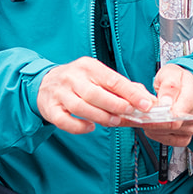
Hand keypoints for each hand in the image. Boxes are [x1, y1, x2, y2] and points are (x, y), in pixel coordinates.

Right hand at [36, 57, 151, 134]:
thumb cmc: (79, 81)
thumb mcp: (98, 76)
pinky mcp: (50, 109)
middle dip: (116, 106)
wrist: (45, 83)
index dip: (131, 94)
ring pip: (81, 107)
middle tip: (129, 113)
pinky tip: (90, 127)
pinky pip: (65, 121)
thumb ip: (122, 87)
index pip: (113, 80)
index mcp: (88, 66)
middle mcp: (72, 78)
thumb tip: (147, 99)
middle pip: (95, 94)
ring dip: (100, 117)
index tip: (146, 104)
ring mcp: (60, 93)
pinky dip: (80, 127)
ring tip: (113, 121)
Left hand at [139, 65, 192, 147]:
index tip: (144, 113)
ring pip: (167, 135)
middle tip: (138, 116)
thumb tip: (165, 102)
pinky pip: (168, 141)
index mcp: (192, 98)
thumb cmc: (177, 79)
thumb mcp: (171, 73)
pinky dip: (156, 135)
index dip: (158, 116)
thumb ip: (169, 86)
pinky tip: (150, 126)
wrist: (184, 85)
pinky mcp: (184, 136)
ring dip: (151, 128)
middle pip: (170, 127)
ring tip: (143, 118)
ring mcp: (190, 127)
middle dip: (151, 122)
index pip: (176, 115)